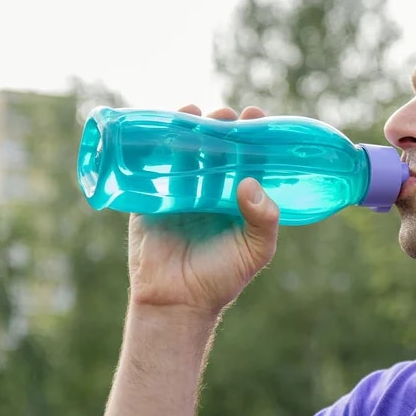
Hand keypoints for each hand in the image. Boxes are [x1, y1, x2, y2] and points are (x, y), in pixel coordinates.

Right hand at [127, 105, 279, 317]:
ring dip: (192, 131)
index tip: (256, 116)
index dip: (253, 137)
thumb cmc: (222, 278)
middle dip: (222, 128)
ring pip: (186, 153)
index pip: (249, 160)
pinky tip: (164, 127)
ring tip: (199, 113)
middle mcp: (211, 191)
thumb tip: (251, 183)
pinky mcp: (151, 199)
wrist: (178, 302)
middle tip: (226, 114)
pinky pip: (152, 168)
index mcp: (239, 199)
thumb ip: (264, 219)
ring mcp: (180, 192)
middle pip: (217, 150)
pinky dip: (156, 147)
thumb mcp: (256, 249)